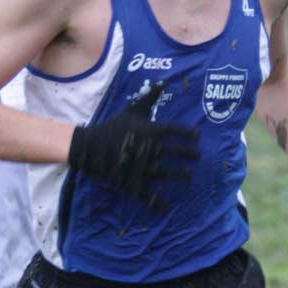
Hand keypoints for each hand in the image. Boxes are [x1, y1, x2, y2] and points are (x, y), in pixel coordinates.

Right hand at [68, 82, 198, 210]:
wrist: (90, 147)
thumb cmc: (113, 127)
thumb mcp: (131, 110)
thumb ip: (149, 98)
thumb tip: (163, 82)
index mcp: (151, 131)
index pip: (176, 131)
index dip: (189, 134)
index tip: (197, 136)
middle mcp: (151, 150)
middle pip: (177, 153)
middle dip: (190, 155)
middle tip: (197, 156)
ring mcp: (144, 168)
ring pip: (169, 173)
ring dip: (182, 176)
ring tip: (190, 177)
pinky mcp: (134, 182)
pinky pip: (149, 195)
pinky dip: (158, 203)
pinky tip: (168, 206)